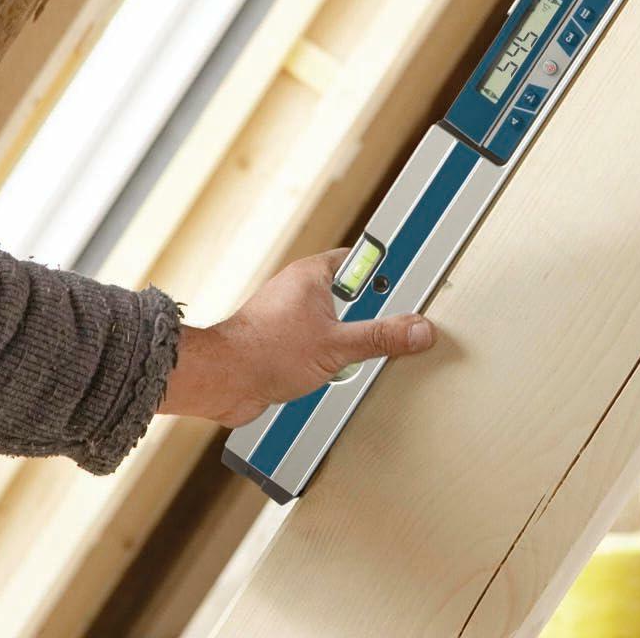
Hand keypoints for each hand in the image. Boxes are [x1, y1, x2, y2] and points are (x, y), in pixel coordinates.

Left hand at [158, 248, 435, 426]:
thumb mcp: (337, 346)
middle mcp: (303, 290)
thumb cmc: (263, 351)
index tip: (417, 276)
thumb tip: (417, 329)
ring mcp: (294, 317)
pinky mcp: (286, 343)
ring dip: (351, 344)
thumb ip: (381, 337)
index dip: (391, 270)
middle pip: (356, 296)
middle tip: (392, 329)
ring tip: (356, 357)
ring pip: (340, 324)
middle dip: (373, 317)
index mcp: (315, 275)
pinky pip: (323, 345)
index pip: (365, 259)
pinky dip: (334, 360)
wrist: (222, 381)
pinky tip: (337, 375)